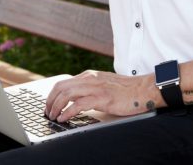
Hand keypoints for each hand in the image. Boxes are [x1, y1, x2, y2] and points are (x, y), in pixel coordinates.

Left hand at [44, 70, 158, 122]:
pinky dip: (68, 112)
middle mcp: (90, 78)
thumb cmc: (127, 90)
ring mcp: (95, 87)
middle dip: (50, 101)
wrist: (144, 89)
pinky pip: (78, 104)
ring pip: (66, 94)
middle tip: (47, 112)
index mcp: (89, 76)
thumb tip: (78, 102)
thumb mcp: (105, 85)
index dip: (52, 95)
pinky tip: (64, 118)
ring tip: (53, 116)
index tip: (49, 105)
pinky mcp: (102, 98)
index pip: (64, 82)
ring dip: (56, 106)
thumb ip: (92, 89)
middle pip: (61, 87)